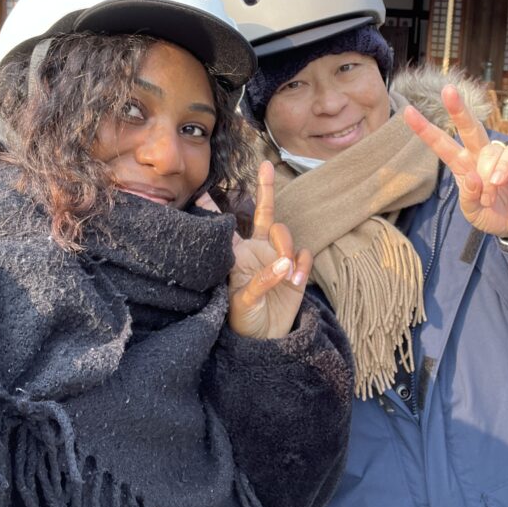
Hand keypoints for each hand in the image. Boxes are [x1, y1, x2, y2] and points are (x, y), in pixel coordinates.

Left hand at [227, 161, 312, 338]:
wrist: (266, 341)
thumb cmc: (244, 321)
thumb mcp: (242, 303)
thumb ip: (262, 281)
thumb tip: (284, 262)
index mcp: (238, 256)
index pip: (227, 228)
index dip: (216, 210)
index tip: (202, 193)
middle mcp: (258, 251)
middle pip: (264, 212)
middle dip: (266, 188)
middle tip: (266, 165)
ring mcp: (278, 258)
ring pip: (285, 234)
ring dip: (287, 248)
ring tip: (287, 272)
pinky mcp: (297, 270)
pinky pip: (304, 255)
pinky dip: (302, 264)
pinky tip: (296, 279)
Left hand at [404, 85, 507, 238]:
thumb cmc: (492, 213)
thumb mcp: (472, 212)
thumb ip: (469, 197)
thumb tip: (474, 178)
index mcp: (462, 164)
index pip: (441, 143)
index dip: (425, 129)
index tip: (407, 111)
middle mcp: (479, 155)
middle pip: (467, 127)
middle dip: (458, 108)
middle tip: (448, 90)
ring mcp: (499, 156)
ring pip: (487, 151)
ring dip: (486, 178)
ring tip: (490, 197)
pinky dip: (501, 169)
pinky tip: (499, 182)